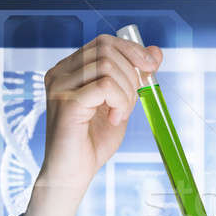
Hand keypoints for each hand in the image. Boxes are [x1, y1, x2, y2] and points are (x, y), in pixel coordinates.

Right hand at [16, 34, 162, 215]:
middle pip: (107, 49)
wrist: (74, 173)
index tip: (151, 68)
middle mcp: (61, 72)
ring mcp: (60, 86)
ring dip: (126, 93)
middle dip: (131, 76)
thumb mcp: (122, 104)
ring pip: (107, 67)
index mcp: (71, 69)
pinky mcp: (66, 102)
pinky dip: (118, 103)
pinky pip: (104, 87)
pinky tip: (113, 119)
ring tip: (119, 115)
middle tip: (129, 105)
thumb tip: (156, 52)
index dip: (132, 50)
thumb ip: (134, 78)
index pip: (105, 42)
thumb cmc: (93, 141)